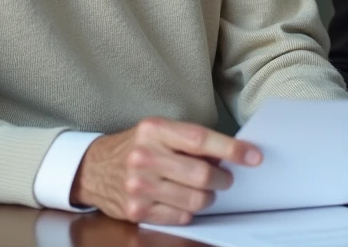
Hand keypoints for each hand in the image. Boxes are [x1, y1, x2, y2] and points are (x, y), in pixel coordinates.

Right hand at [72, 117, 261, 223]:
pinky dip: (190, 209)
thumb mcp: (158, 131)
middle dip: (222, 179)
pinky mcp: (137, 210)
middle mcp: (145, 157)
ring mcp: (139, 186)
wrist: (93, 168)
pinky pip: (181, 216)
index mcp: (154, 130)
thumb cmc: (135, 146)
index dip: (232, 149)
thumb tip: (228, 156)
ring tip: (204, 190)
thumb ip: (189, 141)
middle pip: (201, 175)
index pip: (201, 140)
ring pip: (195, 199)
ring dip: (208, 197)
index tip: (254, 156)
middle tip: (225, 178)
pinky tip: (184, 200)